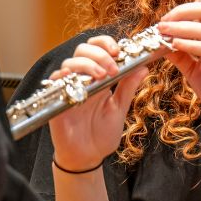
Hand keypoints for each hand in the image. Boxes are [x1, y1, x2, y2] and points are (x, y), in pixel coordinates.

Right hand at [49, 35, 147, 170]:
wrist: (88, 156)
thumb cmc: (103, 133)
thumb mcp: (120, 107)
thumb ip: (129, 87)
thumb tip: (144, 67)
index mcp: (100, 79)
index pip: (99, 49)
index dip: (107, 43)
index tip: (119, 50)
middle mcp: (84, 80)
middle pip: (83, 50)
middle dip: (99, 53)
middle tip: (112, 67)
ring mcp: (69, 89)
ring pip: (70, 62)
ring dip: (87, 64)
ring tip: (102, 76)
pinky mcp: (57, 101)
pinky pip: (55, 82)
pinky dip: (65, 76)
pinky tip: (76, 80)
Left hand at [159, 0, 200, 125]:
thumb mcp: (193, 69)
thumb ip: (180, 55)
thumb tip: (160, 43)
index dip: (189, 5)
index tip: (169, 18)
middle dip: (181, 11)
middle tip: (163, 22)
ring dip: (181, 27)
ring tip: (163, 32)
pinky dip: (191, 44)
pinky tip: (176, 45)